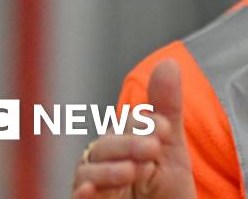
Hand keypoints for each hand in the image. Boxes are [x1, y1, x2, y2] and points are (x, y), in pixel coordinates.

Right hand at [71, 60, 197, 198]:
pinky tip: (88, 190)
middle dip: (128, 145)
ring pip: (88, 170)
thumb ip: (166, 107)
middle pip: (104, 146)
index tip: (166, 129)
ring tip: (131, 171)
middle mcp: (104, 163)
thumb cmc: (166, 190)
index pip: (125, 126)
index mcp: (122, 143)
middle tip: (152, 149)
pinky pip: (76, 198)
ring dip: (107, 169)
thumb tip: (168, 62)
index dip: (143, 125)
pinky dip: (81, 192)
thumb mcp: (171, 148)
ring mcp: (95, 186)